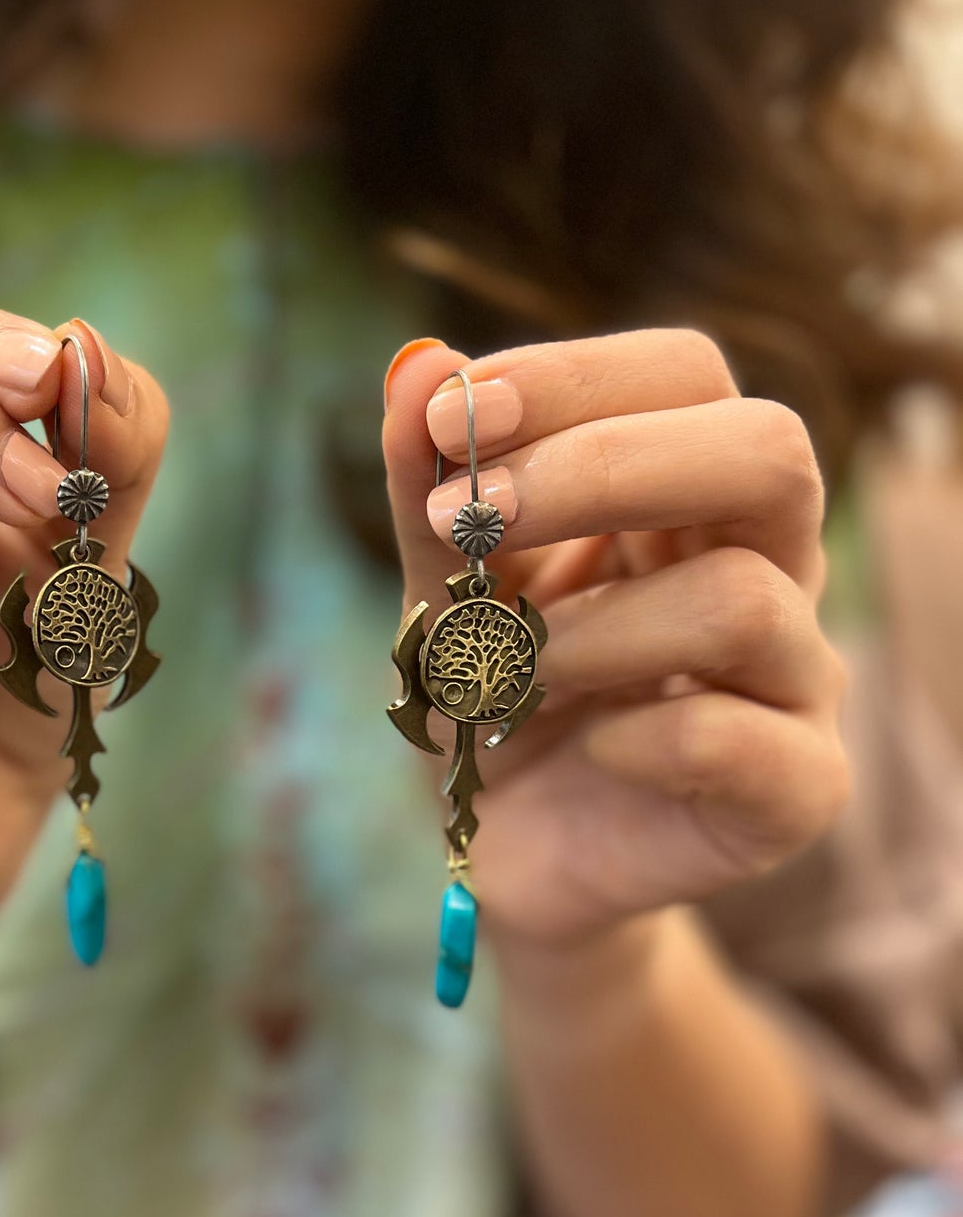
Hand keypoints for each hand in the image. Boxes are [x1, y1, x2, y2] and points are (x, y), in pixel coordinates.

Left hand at [382, 329, 849, 945]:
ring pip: (743, 601)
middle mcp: (766, 567)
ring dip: (589, 633)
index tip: (447, 416)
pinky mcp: (798, 789)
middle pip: (768, 451)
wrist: (509, 854)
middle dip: (608, 465)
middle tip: (480, 515)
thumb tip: (418, 361)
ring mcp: (795, 678)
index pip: (684, 377)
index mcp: (687, 497)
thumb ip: (428, 490)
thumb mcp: (436, 592)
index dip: (573, 377)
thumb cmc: (490, 703)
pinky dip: (638, 738)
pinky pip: (740, 736)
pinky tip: (588, 749)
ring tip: (510, 675)